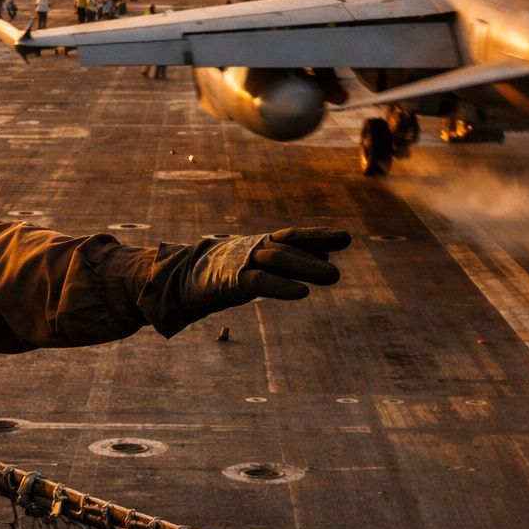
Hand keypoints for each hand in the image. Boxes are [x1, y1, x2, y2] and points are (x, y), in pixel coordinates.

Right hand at [175, 226, 350, 321]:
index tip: (345, 237)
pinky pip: (259, 282)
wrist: (181, 279)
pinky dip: (282, 286)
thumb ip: (291, 265)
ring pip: (278, 259)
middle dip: (318, 243)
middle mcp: (254, 249)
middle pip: (289, 244)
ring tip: (334, 275)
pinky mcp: (230, 282)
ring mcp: (241, 263)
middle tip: (347, 241)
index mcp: (260, 245)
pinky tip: (302, 292)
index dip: (318, 235)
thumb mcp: (260, 267)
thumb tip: (326, 263)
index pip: (293, 237)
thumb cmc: (225, 273)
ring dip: (307, 265)